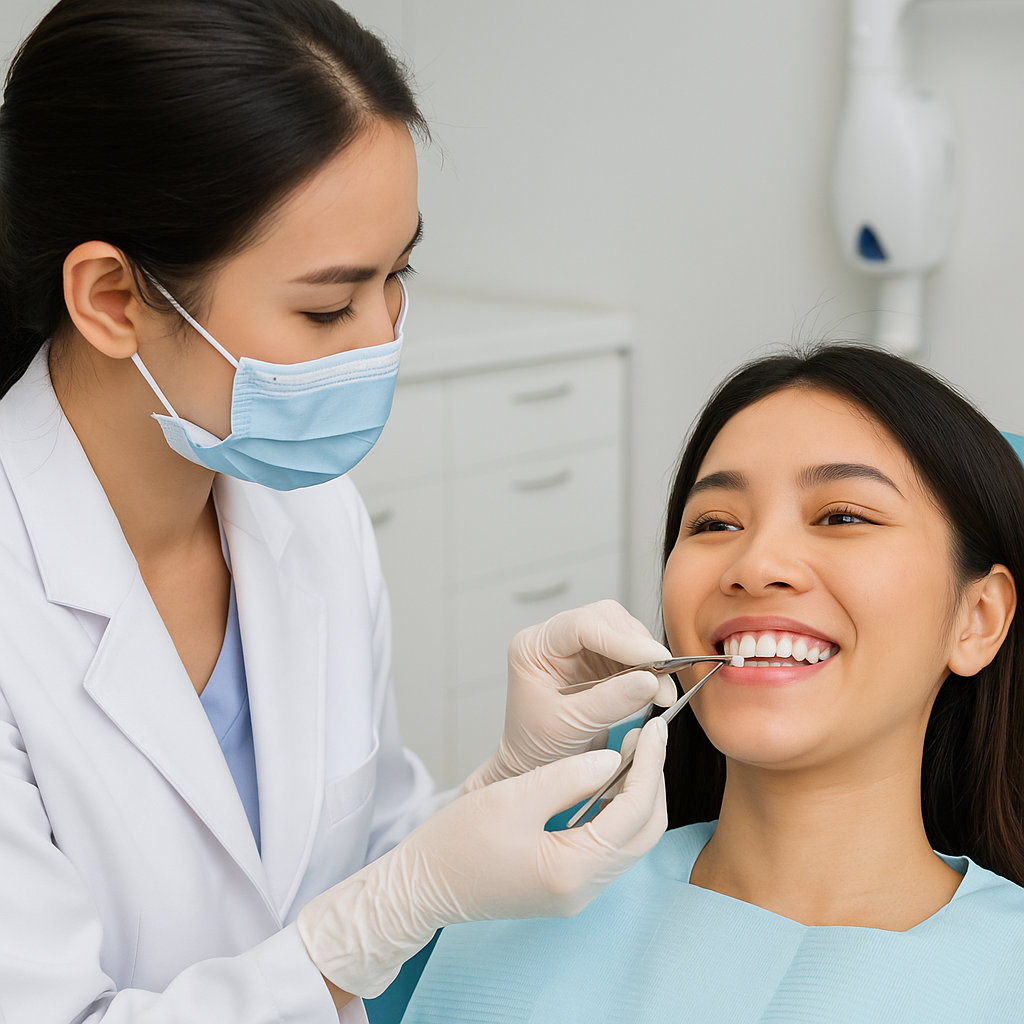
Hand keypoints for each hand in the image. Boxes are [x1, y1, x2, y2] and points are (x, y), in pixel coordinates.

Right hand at [297, 717, 667, 997]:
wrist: (420, 886)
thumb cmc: (457, 842)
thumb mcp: (513, 797)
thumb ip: (568, 777)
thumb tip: (613, 759)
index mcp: (572, 870)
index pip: (634, 812)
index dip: (650, 766)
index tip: (654, 729)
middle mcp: (583, 890)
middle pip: (644, 833)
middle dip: (652, 783)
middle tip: (649, 738)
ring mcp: (576, 893)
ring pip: (630, 842)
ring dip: (636, 797)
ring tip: (631, 752)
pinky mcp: (565, 886)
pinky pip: (607, 847)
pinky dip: (616, 812)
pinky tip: (607, 780)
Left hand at [463, 599, 674, 790]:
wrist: (535, 765)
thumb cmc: (537, 745)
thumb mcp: (571, 725)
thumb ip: (610, 701)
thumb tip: (650, 681)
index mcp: (533, 647)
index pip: (581, 625)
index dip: (622, 639)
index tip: (655, 659)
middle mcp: (553, 639)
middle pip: (605, 620)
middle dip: (639, 646)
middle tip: (664, 677)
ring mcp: (576, 647)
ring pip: (622, 631)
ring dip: (648, 658)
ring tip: (662, 690)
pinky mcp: (596, 659)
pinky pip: (630, 651)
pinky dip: (647, 668)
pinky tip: (655, 688)